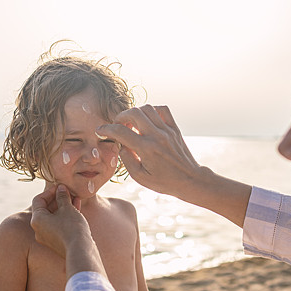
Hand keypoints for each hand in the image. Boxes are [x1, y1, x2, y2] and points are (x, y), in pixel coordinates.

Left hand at [30, 184, 88, 257]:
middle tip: (69, 192)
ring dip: (63, 206)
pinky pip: (58, 225)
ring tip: (75, 198)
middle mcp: (38, 229)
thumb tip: (60, 188)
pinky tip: (77, 208)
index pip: (39, 200)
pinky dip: (65, 216)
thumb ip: (62, 196)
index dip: (50, 191)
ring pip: (53, 217)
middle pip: (46, 208)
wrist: (80, 250)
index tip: (61, 187)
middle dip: (58, 198)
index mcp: (37, 219)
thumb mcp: (67, 208)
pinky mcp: (56, 241)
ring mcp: (47, 236)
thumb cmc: (72, 227)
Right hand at [98, 104, 252, 227]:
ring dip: (135, 112)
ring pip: (147, 108)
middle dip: (121, 117)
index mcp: (146, 149)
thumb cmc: (164, 182)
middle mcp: (156, 136)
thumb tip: (121, 145)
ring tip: (132, 123)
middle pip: (134, 113)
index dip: (106, 129)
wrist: (190, 180)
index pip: (121, 132)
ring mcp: (167, 130)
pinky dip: (152, 110)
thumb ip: (127, 160)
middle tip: (118, 126)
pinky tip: (147, 120)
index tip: (100, 131)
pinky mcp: (174, 128)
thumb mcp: (141, 177)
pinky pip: (162, 109)